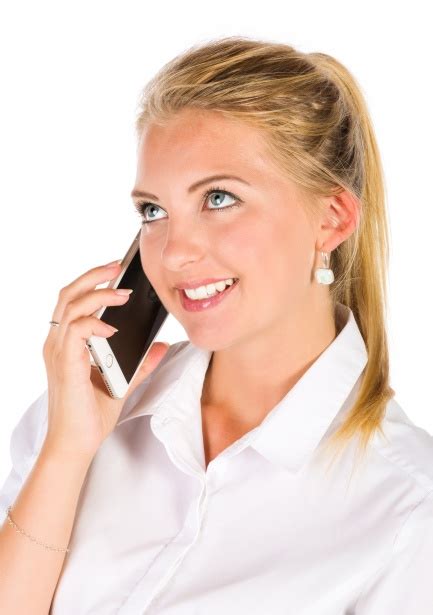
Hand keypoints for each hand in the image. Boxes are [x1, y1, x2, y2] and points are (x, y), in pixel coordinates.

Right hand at [41, 260, 169, 459]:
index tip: (115, 273)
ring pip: (71, 306)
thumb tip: (161, 345)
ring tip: (122, 293)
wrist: (76, 444)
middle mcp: (57, 343)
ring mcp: (58, 352)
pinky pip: (76, 331)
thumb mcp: (123, 382)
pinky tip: (112, 328)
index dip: (91, 282)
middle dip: (93, 275)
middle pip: (68, 294)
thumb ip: (140, 363)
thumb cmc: (91, 415)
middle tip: (117, 266)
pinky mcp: (66, 365)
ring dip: (99, 294)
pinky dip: (95, 323)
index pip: (72, 300)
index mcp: (66, 344)